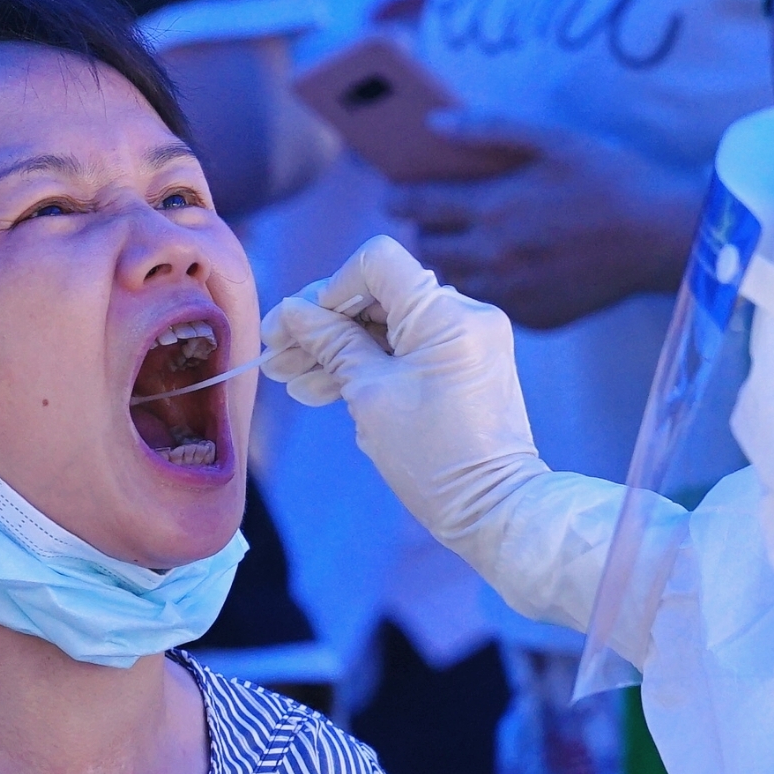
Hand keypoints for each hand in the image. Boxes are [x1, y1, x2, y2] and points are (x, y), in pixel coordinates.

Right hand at [264, 235, 542, 519]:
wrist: (496, 510)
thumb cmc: (435, 460)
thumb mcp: (369, 397)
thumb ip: (331, 344)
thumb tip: (294, 311)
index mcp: (445, 315)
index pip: (376, 263)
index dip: (332, 288)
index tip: (304, 326)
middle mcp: (465, 315)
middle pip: (379, 297)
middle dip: (324, 326)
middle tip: (277, 356)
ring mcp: (470, 340)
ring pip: (389, 328)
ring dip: (339, 351)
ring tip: (292, 382)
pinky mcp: (467, 365)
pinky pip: (411, 351)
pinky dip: (371, 366)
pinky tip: (324, 389)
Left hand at [386, 117, 702, 330]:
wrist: (662, 239)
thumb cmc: (612, 180)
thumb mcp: (554, 139)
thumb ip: (490, 128)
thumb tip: (433, 124)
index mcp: (493, 206)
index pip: (419, 204)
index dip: (398, 197)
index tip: (391, 194)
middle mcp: (495, 255)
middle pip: (428, 249)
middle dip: (423, 231)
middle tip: (429, 220)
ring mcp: (513, 292)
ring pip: (452, 283)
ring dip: (449, 263)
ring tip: (461, 246)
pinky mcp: (535, 318)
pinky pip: (489, 305)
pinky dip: (486, 287)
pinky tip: (503, 270)